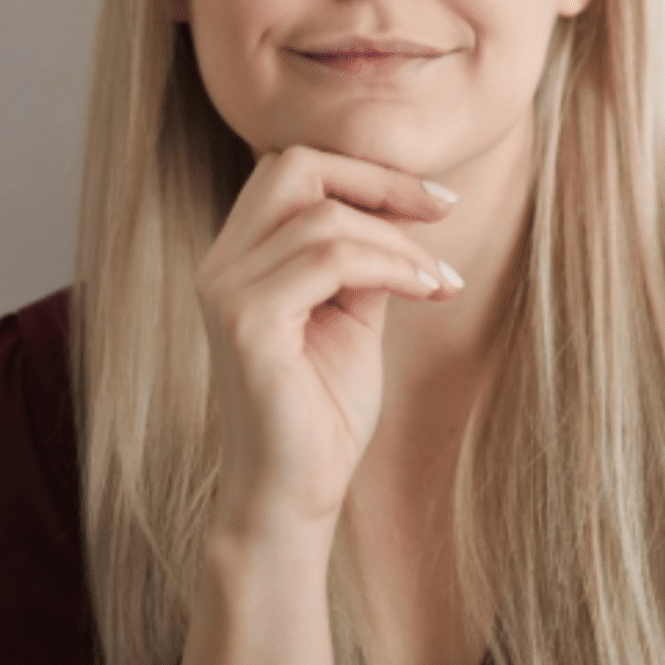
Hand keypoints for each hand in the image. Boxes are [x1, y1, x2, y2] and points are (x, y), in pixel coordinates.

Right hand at [195, 144, 460, 551]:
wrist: (293, 497)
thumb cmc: (323, 412)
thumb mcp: (353, 314)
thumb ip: (364, 258)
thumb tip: (406, 207)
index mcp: (240, 257)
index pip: (294, 170)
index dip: (368, 172)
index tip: (438, 202)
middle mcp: (221, 265)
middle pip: (295, 166)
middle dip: (379, 180)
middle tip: (444, 212)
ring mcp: (226, 292)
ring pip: (325, 217)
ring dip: (401, 242)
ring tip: (441, 281)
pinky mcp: (246, 323)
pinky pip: (329, 259)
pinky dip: (391, 266)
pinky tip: (427, 293)